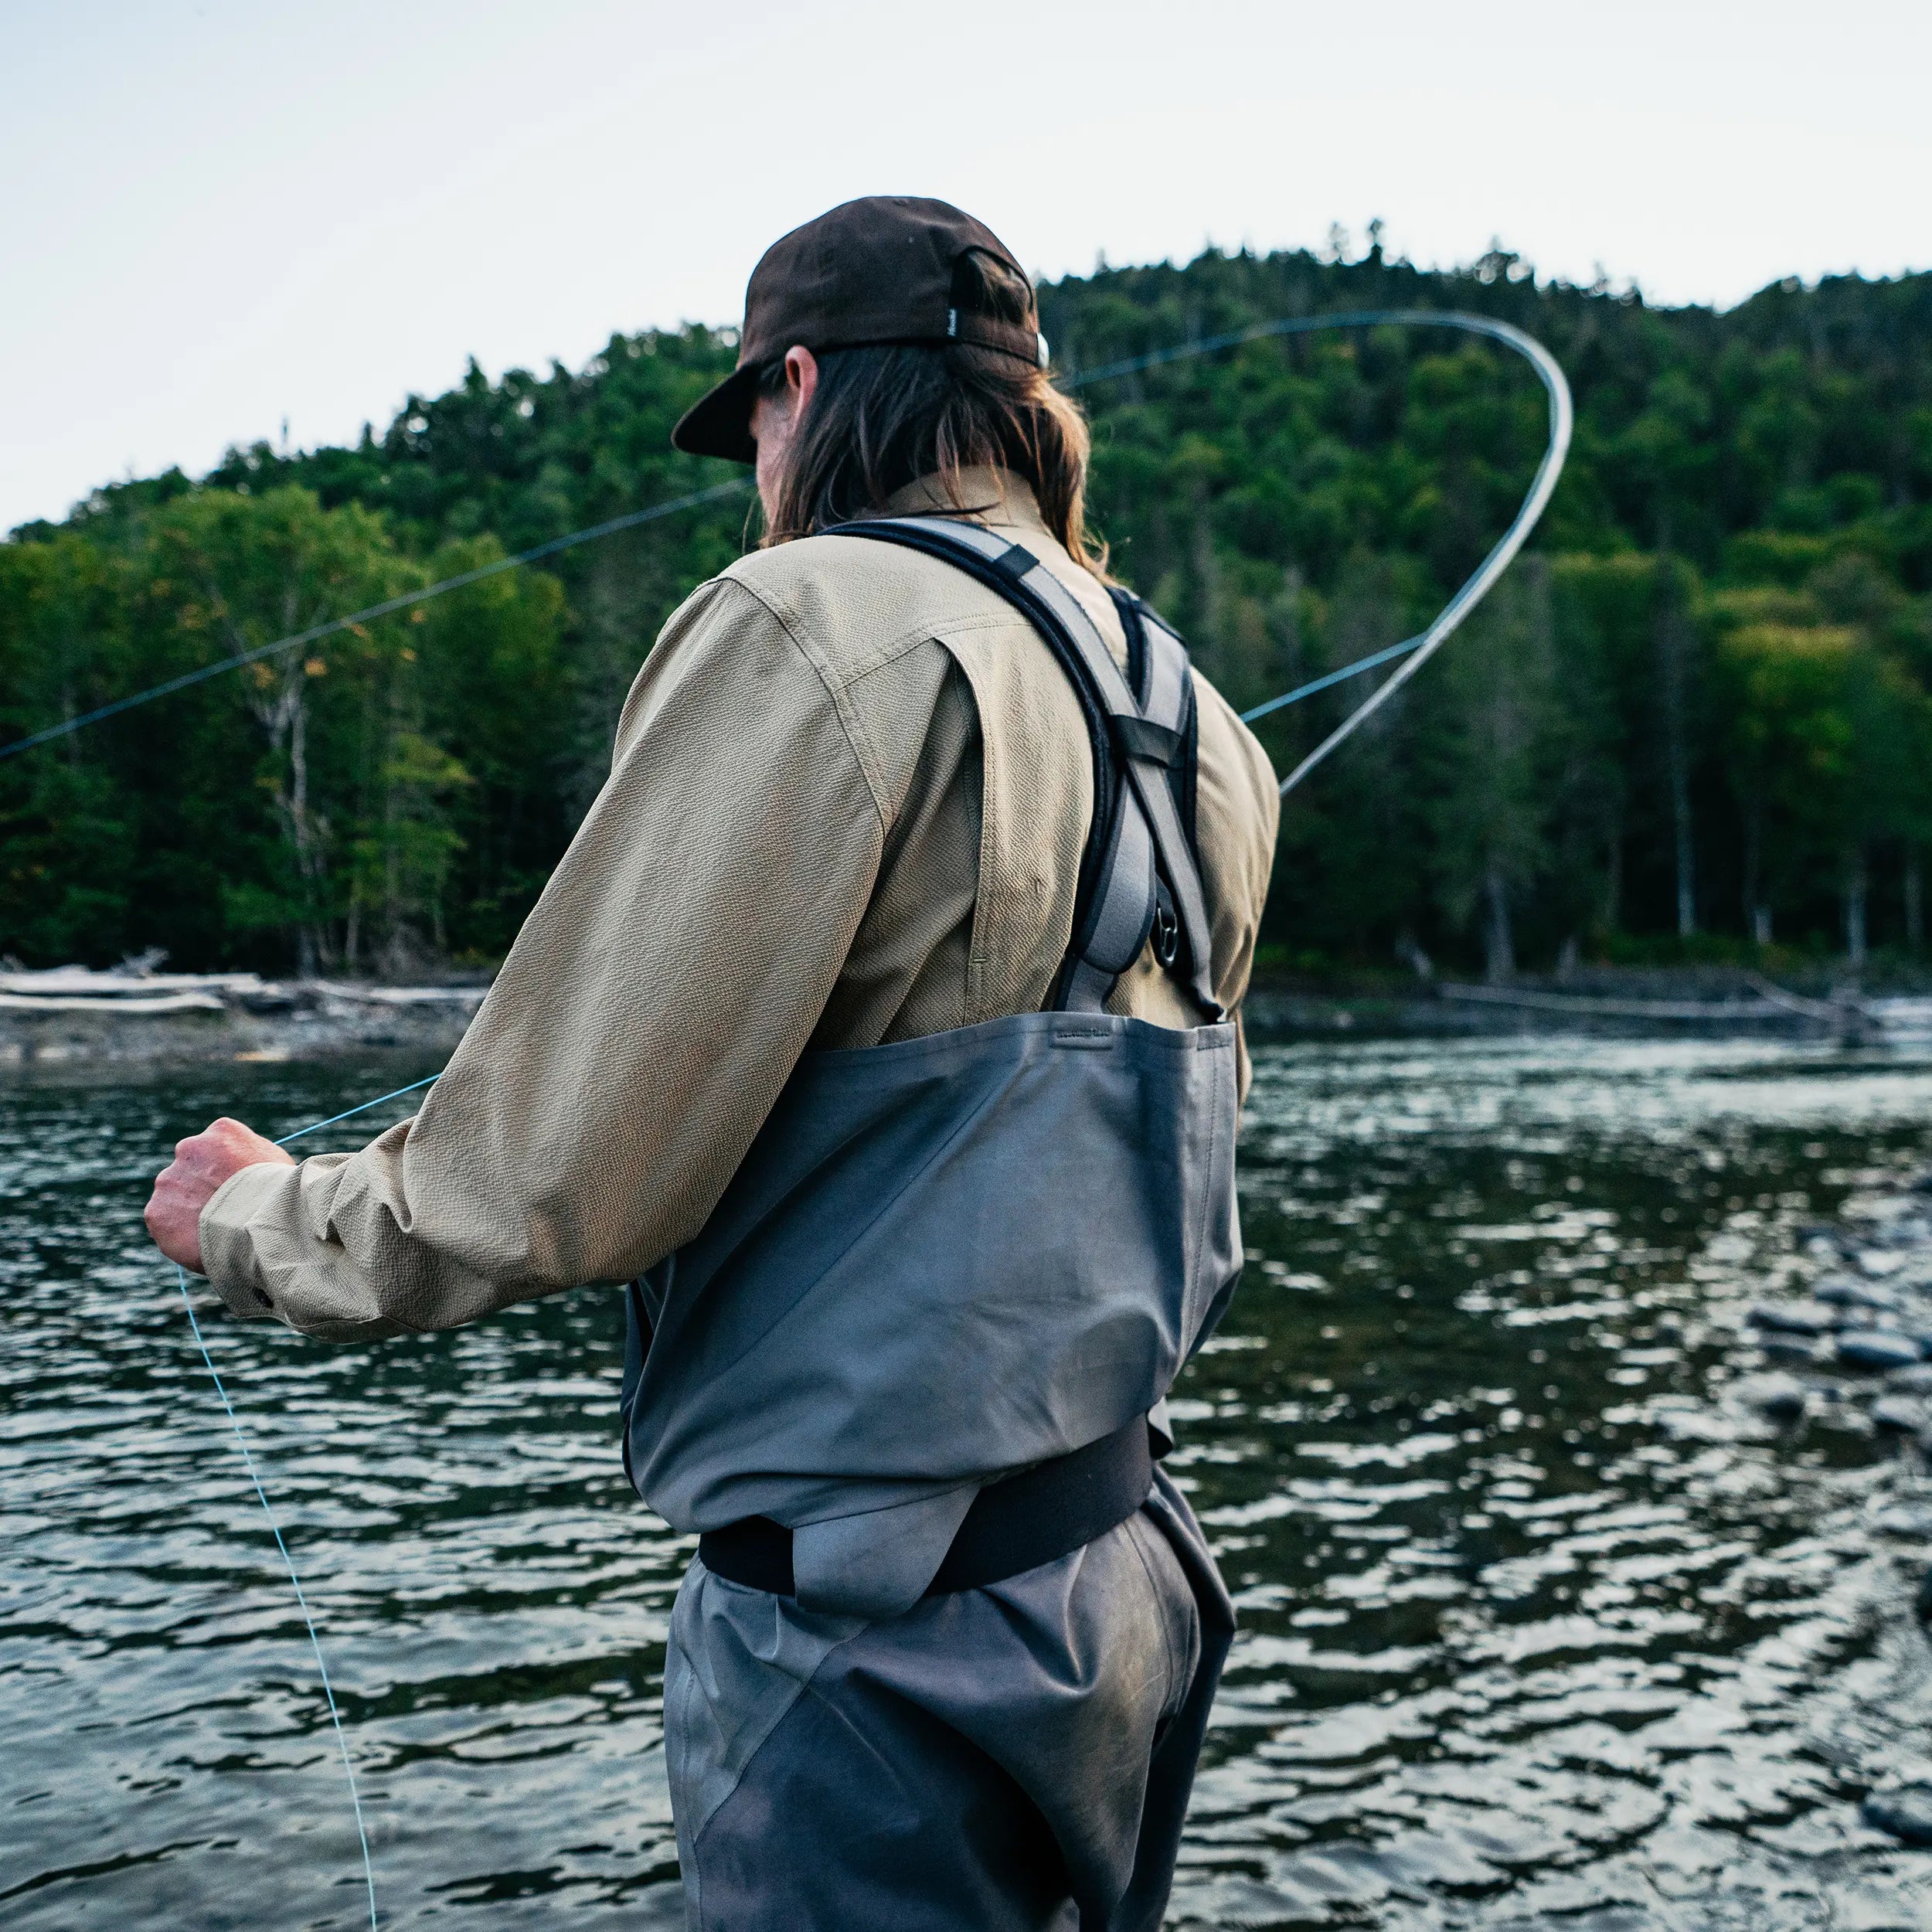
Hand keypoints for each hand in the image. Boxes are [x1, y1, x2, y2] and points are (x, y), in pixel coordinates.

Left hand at [145, 1117, 294, 1273]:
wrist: (264, 1222)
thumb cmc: (281, 1192)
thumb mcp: (275, 1160)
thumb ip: (250, 1156)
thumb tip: (241, 1164)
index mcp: (221, 1131)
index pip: (215, 1148)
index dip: (226, 1172)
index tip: (237, 1188)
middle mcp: (188, 1148)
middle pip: (191, 1169)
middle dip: (203, 1187)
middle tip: (226, 1210)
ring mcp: (169, 1180)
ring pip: (174, 1195)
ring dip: (189, 1209)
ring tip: (217, 1228)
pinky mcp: (156, 1212)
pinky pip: (165, 1222)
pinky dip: (179, 1233)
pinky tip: (203, 1241)